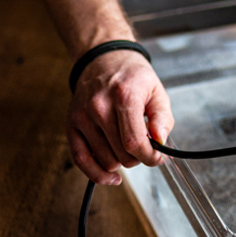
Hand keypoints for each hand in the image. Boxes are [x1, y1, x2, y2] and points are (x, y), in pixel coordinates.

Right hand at [66, 50, 173, 184]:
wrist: (103, 60)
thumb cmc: (133, 77)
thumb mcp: (157, 92)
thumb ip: (163, 119)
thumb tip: (161, 142)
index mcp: (124, 96)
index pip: (135, 142)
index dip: (150, 157)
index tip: (157, 157)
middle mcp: (99, 107)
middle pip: (122, 155)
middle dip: (139, 158)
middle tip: (144, 146)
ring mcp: (83, 117)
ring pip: (107, 161)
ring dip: (122, 161)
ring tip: (127, 144)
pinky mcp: (72, 124)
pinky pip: (81, 160)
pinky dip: (98, 174)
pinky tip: (112, 176)